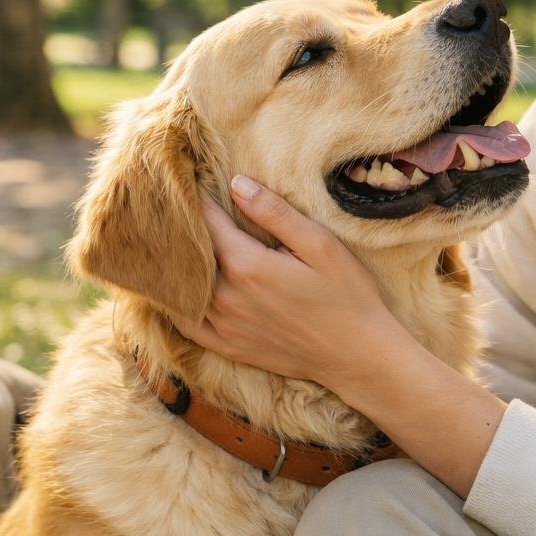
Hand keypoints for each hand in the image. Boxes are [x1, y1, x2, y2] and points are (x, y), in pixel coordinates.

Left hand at [180, 176, 393, 389]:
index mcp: (247, 265)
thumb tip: (235, 183)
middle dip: (187, 228)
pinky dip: (178, 304)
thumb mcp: (320, 244)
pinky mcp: (227, 346)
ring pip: (183, 287)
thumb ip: (275, 213)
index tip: (194, 180)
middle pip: (190, 253)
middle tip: (184, 207)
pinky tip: (180, 289)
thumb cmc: (347, 295)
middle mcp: (226, 296)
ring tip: (184, 242)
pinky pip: (186, 324)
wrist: (357, 354)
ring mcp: (224, 325)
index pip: (206, 221)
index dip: (198, 198)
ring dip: (181, 263)